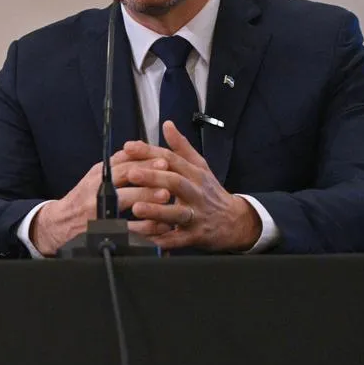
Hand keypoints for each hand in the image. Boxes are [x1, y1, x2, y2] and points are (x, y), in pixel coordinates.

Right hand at [31, 152, 173, 255]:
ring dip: (149, 202)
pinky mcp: (105, 229)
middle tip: (169, 179)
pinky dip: (147, 227)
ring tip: (166, 200)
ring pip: (127, 204)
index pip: (122, 165)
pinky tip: (160, 224)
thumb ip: (116, 163)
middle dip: (150, 180)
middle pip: (126, 183)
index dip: (144, 163)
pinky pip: (130, 228)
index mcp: (98, 176)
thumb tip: (136, 147)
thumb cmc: (82, 198)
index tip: (163, 160)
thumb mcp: (95, 176)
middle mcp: (98, 191)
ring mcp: (101, 211)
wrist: (61, 223)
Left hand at [119, 121, 261, 250]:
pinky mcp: (195, 236)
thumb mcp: (200, 167)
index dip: (150, 152)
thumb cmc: (210, 192)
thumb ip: (181, 147)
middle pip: (175, 182)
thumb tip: (167, 124)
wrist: (236, 222)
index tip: (128, 147)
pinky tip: (144, 238)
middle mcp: (196, 192)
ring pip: (177, 212)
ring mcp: (196, 215)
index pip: (171, 159)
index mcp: (194, 173)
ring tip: (136, 208)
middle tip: (131, 174)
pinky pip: (177, 239)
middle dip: (153, 178)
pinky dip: (161, 240)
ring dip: (157, 211)